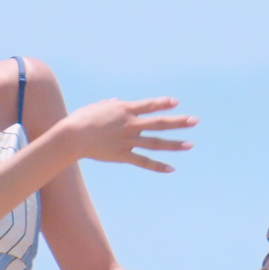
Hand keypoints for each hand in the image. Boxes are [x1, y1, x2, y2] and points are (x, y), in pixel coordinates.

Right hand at [60, 97, 196, 171]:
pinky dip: (158, 166)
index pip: (150, 105)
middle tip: (195, 121)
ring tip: (191, 145)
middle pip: (160, 123)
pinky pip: (144, 161)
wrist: (72, 135)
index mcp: (125, 109)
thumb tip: (115, 100)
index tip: (176, 102)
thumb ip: (108, 104)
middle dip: (179, 121)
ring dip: (175, 144)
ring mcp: (128, 140)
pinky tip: (172, 168)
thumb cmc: (81, 119)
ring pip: (157, 142)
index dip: (163, 103)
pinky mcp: (123, 155)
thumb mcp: (96, 107)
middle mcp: (131, 124)